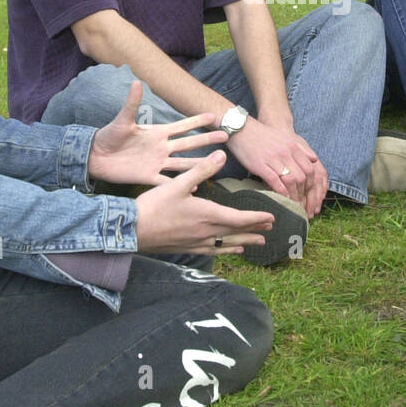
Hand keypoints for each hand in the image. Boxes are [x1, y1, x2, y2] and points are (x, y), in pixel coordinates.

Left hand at [89, 82, 227, 185]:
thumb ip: (131, 104)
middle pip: (189, 144)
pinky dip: (180, 184)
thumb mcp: (122, 120)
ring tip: (217, 163)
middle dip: (207, 139)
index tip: (214, 115)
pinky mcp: (148, 176)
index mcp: (157, 133)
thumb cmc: (109, 136)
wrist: (96, 156)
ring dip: (200, 163)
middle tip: (226, 136)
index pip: (182, 125)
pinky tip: (196, 186)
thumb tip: (136, 82)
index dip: (197, 120)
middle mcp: (161, 148)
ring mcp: (157, 163)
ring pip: (183, 164)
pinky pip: (167, 181)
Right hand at [135, 151, 275, 254]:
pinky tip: (230, 250)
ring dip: (245, 241)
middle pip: (237, 231)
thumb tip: (221, 155)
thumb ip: (201, 170)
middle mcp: (206, 231)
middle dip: (255, 228)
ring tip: (259, 242)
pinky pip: (213, 251)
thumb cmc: (154, 206)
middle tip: (271, 228)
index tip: (271, 217)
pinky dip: (226, 249)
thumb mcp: (178, 183)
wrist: (133, 231)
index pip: (239, 218)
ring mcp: (197, 242)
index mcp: (207, 214)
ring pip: (227, 243)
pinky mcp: (187, 248)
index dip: (257, 217)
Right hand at [227, 117, 327, 217]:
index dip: (310, 183)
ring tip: (293, 204)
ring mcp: (273, 159)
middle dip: (303, 193)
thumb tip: (314, 159)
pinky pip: (275, 182)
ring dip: (294, 195)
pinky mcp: (261, 166)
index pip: (309, 169)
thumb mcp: (285, 138)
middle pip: (301, 177)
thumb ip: (301, 149)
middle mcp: (285, 153)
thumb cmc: (263, 135)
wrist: (242, 129)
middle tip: (301, 202)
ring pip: (290, 181)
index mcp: (293, 146)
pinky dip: (281, 192)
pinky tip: (282, 198)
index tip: (307, 192)